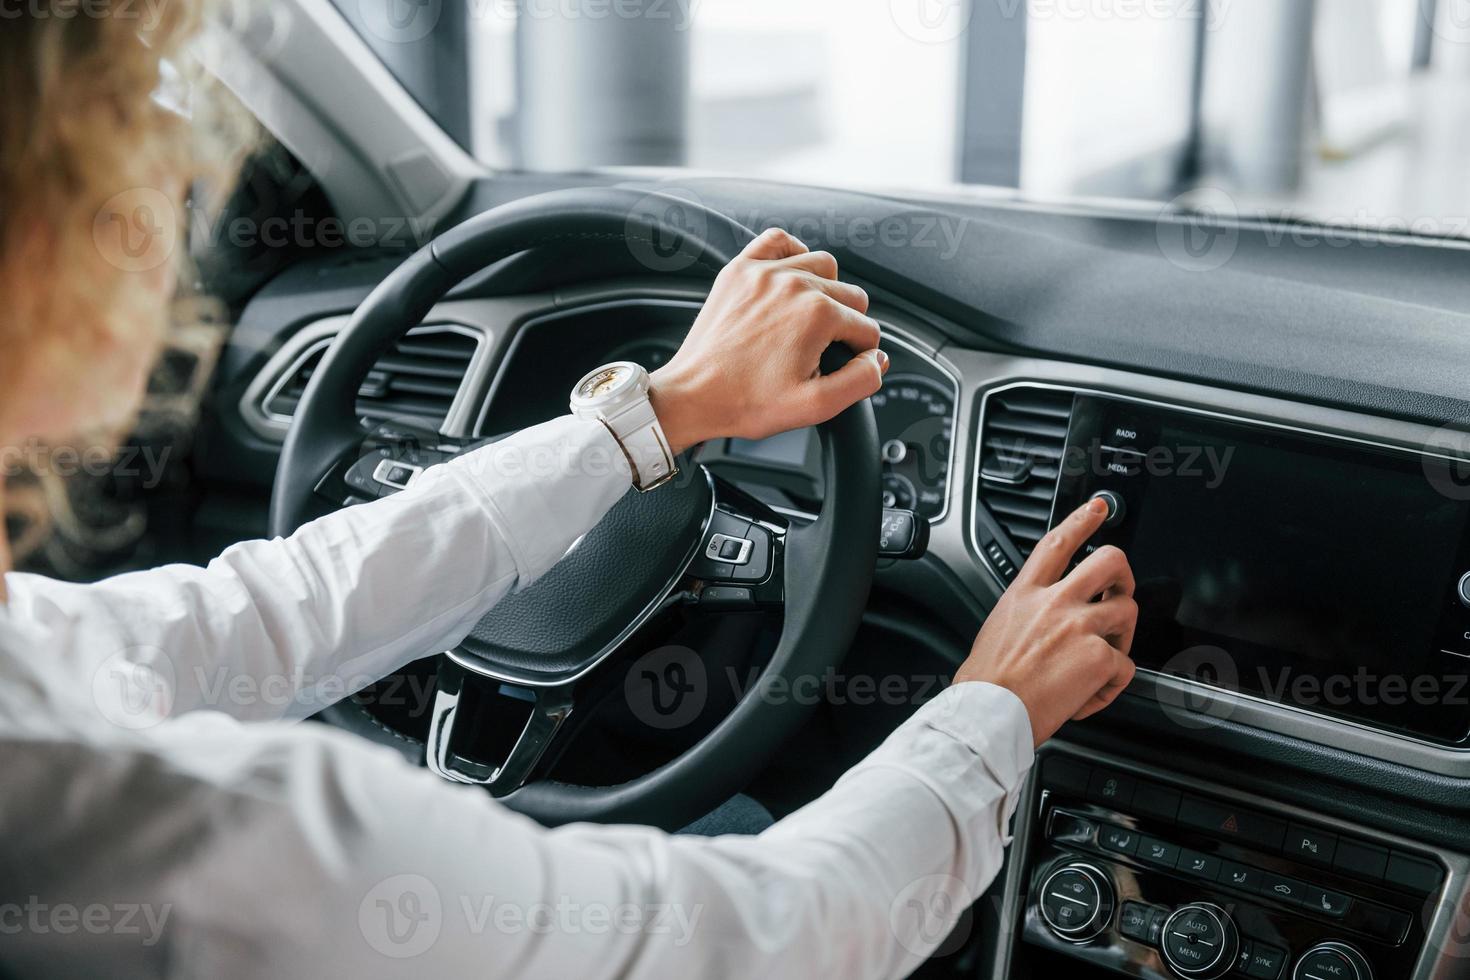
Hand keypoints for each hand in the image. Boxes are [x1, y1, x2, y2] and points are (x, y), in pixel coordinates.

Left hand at [649, 228, 887, 454]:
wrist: (693, 395)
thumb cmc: (745, 401)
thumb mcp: (815, 406)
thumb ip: (861, 381)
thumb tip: (877, 359)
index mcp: (816, 315)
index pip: (866, 328)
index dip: (860, 353)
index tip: (841, 366)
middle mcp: (793, 284)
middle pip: (850, 295)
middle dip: (846, 323)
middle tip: (824, 351)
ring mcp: (764, 272)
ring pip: (822, 265)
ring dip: (827, 290)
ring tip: (811, 320)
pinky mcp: (740, 270)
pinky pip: (778, 241)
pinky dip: (792, 253)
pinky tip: (792, 277)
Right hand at [954, 498, 1138, 746]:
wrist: (989, 712)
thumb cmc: (987, 682)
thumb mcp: (998, 627)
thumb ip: (1027, 613)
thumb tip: (1043, 621)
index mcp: (1026, 593)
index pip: (1059, 542)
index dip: (1083, 519)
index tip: (1099, 508)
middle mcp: (1056, 602)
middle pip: (1110, 562)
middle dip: (1125, 576)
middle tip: (1120, 593)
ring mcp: (1080, 626)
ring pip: (1128, 611)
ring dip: (1122, 637)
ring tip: (1103, 659)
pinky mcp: (1099, 656)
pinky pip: (1126, 666)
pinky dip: (1112, 686)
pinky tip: (1090, 694)